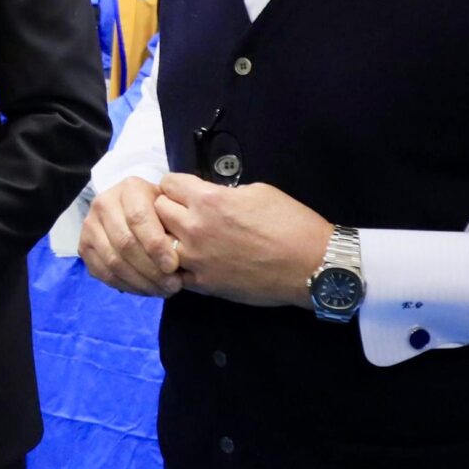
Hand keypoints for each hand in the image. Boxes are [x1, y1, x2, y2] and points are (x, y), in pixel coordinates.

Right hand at [79, 177, 183, 296]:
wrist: (134, 208)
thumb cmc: (161, 210)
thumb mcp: (172, 209)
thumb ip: (174, 226)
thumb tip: (176, 258)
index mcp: (129, 188)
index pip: (138, 218)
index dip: (156, 245)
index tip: (173, 266)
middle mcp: (104, 203)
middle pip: (124, 243)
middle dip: (150, 269)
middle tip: (172, 285)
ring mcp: (90, 225)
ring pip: (113, 261)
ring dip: (140, 282)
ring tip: (162, 290)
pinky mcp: (84, 246)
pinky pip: (103, 273)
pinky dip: (126, 285)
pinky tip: (145, 290)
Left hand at [152, 175, 329, 307]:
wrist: (310, 266)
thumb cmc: (290, 224)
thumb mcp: (257, 191)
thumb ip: (223, 191)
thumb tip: (208, 195)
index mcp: (208, 200)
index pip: (168, 184)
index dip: (176, 185)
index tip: (184, 190)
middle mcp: (195, 228)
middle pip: (158, 210)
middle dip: (169, 207)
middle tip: (184, 212)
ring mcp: (196, 259)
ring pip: (160, 243)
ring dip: (169, 238)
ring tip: (186, 237)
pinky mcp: (203, 284)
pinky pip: (174, 272)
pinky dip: (179, 265)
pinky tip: (194, 261)